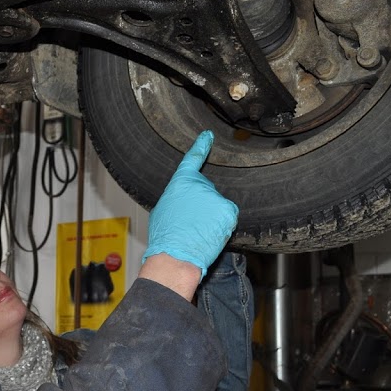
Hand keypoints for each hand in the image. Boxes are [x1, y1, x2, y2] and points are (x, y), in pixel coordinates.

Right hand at [142, 130, 237, 276]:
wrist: (176, 254)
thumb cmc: (165, 236)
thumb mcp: (162, 210)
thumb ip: (176, 197)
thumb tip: (183, 200)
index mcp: (180, 182)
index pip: (192, 159)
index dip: (201, 146)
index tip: (208, 136)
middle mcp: (200, 185)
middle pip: (206, 190)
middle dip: (201, 203)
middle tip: (190, 221)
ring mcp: (216, 197)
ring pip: (217, 205)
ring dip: (211, 216)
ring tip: (197, 230)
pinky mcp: (228, 210)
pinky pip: (227, 215)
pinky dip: (221, 224)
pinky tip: (209, 232)